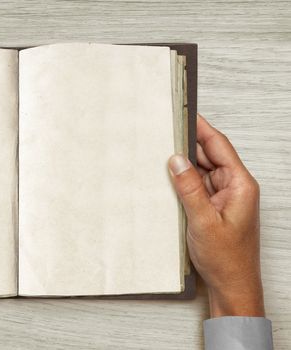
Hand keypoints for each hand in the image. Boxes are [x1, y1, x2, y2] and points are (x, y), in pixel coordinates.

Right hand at [168, 114, 263, 316]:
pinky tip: (169, 180)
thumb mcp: (203, 221)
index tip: (185, 114)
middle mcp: (235, 188)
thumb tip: (176, 160)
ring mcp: (224, 198)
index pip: (219, 146)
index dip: (201, 128)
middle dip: (188, 145)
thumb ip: (189, 188)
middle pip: (210, 155)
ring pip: (202, 171)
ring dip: (184, 165)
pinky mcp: (214, 207)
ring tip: (162, 156)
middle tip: (164, 134)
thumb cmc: (227, 259)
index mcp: (241, 185)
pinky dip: (184, 181)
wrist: (232, 286)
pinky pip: (198, 186)